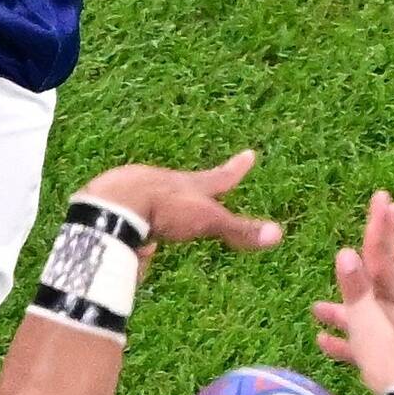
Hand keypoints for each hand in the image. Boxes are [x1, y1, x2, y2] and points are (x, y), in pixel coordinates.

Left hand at [80, 147, 283, 255]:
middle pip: (187, 186)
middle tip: (205, 182)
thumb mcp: (207, 220)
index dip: (236, 169)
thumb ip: (238, 229)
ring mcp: (140, 197)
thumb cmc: (164, 208)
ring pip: (158, 201)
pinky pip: (134, 221)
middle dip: (197, 186)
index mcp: (191, 187)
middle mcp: (166, 187)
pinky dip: (140, 227)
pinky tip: (137, 240)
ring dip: (166, 206)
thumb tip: (278, 234)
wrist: (114, 204)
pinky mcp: (119, 213)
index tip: (249, 154)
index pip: (220, 177)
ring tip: (167, 214)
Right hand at [309, 189, 393, 394]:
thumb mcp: (369, 322)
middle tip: (376, 222)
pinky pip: (363, 347)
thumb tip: (345, 252)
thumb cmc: (393, 359)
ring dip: (343, 309)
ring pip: (365, 315)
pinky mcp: (389, 363)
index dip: (380, 226)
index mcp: (392, 298)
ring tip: (318, 308)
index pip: (382, 255)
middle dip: (370, 254)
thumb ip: (356, 290)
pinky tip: (325, 344)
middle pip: (379, 278)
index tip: (384, 197)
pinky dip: (345, 343)